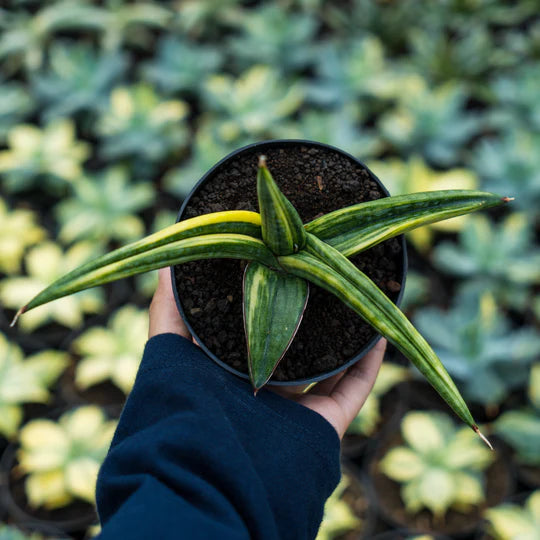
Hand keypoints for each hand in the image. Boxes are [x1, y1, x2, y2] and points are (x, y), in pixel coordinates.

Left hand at [148, 268, 385, 438]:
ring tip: (357, 299)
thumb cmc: (187, 406)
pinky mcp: (324, 424)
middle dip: (312, 318)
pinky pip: (354, 390)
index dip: (272, 303)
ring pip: (330, 367)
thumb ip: (169, 310)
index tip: (285, 271)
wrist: (211, 470)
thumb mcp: (170, 350)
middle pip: (297, 347)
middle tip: (326, 281)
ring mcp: (298, 408)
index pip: (258, 331)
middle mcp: (267, 390)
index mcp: (234, 372)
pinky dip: (369, 364)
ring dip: (347, 337)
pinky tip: (377, 332)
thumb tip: (166, 263)